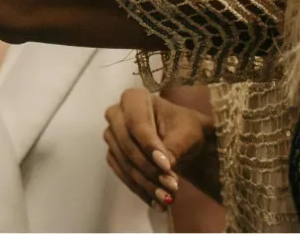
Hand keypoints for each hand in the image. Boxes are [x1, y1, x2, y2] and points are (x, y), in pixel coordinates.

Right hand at [102, 88, 212, 211]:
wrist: (185, 140)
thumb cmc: (187, 129)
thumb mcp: (188, 133)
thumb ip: (175, 146)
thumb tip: (164, 167)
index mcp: (134, 98)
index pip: (137, 124)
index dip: (150, 146)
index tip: (167, 166)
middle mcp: (116, 114)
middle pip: (127, 144)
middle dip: (149, 169)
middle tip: (171, 188)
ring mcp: (112, 135)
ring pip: (124, 162)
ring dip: (146, 183)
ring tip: (167, 200)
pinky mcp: (113, 154)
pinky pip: (122, 174)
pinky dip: (139, 189)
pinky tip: (155, 202)